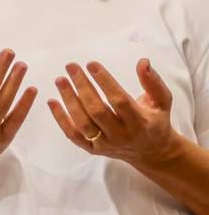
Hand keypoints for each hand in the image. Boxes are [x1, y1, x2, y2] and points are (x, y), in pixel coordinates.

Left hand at [48, 59, 179, 165]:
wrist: (151, 153)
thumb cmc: (155, 121)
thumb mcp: (162, 102)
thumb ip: (153, 82)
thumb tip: (142, 61)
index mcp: (140, 123)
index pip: (119, 101)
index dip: (105, 82)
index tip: (91, 64)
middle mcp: (122, 136)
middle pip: (97, 111)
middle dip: (82, 87)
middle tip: (71, 66)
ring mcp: (105, 144)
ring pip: (83, 123)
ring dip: (69, 100)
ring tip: (60, 80)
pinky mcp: (92, 149)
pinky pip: (73, 135)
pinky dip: (61, 119)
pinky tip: (52, 101)